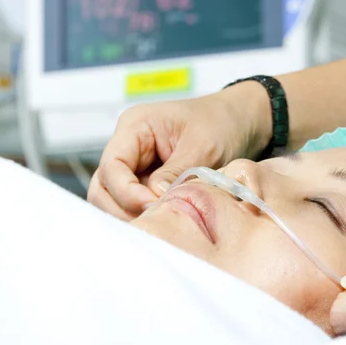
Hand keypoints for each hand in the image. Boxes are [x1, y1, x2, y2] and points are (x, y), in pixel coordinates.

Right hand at [88, 82, 271, 220]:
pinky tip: (166, 221)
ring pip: (114, 198)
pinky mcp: (147, 180)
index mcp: (136, 126)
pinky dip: (145, 214)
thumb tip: (154, 201)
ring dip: (133, 214)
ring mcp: (136, 164)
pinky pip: (135, 202)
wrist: (241, 121)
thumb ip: (176, 173)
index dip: (125, 191)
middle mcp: (129, 145)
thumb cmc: (222, 122)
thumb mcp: (203, 146)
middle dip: (124, 208)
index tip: (152, 206)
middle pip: (104, 186)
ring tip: (163, 223)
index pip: (111, 165)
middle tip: (156, 222)